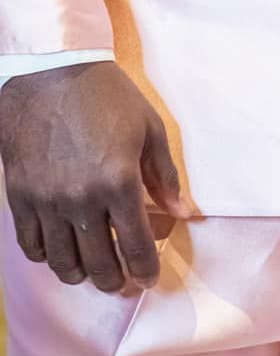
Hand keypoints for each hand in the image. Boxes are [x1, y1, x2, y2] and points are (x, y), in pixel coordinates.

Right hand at [0, 62, 190, 292]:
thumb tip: (182, 213)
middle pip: (100, 264)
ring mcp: (48, 202)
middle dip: (117, 281)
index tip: (149, 277)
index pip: (136, 246)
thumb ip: (165, 176)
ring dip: (82, 275)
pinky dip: (49, 257)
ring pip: (64, 263)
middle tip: (124, 282)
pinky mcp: (21, 197)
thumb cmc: (106, 96)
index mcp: (119, 182)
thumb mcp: (149, 127)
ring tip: (94, 272)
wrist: (51, 73)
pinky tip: (62, 251)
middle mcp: (82, 200)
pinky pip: (32, 246)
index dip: (145, 269)